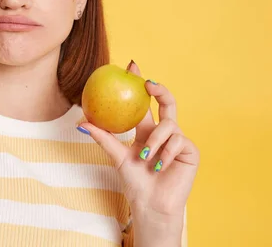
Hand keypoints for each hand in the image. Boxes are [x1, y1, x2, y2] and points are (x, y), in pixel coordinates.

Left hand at [78, 61, 198, 223]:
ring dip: (155, 141)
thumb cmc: (134, 182)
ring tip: (146, 158)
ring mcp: (179, 140)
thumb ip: (103, 137)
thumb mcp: (116, 156)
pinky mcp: (190, 151)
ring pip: (169, 125)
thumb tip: (80, 123)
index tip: (132, 66)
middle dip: (160, 89)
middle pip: (168, 102)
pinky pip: (178, 140)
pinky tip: (159, 165)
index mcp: (147, 130)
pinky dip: (165, 153)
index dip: (140, 83)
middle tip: (148, 84)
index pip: (145, 103)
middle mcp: (165, 132)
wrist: (150, 204)